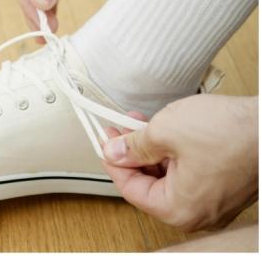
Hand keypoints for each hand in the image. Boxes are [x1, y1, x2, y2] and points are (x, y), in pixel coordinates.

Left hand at [101, 94, 258, 231]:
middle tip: (121, 128)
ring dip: (152, 150)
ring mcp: (214, 201)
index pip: (130, 189)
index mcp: (179, 209)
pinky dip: (174, 153)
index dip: (113, 161)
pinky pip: (189, 173)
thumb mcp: (164, 132)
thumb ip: (133, 146)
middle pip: (149, 184)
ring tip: (144, 124)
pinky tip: (168, 131)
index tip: (105, 141)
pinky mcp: (225, 186)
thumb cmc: (231, 132)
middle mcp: (198, 213)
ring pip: (169, 176)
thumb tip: (116, 152)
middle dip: (133, 153)